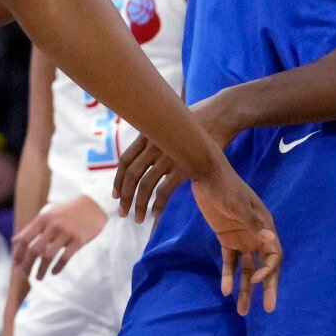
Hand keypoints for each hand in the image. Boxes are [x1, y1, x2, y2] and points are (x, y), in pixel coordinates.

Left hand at [12, 194, 105, 280]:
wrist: (93, 205)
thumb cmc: (68, 212)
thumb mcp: (48, 215)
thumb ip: (32, 228)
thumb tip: (15, 241)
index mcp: (42, 219)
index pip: (25, 238)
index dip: (18, 253)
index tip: (15, 264)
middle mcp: (52, 226)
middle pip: (34, 249)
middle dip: (27, 264)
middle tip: (24, 275)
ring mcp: (66, 233)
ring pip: (48, 256)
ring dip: (41, 269)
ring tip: (38, 278)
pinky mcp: (79, 240)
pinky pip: (65, 257)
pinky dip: (58, 267)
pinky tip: (53, 272)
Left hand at [114, 91, 244, 221]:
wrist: (219, 116)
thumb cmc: (195, 122)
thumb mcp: (167, 125)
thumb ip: (154, 138)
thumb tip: (145, 151)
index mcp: (146, 135)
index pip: (125, 161)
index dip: (118, 179)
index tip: (115, 195)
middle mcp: (153, 146)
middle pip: (131, 175)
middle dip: (125, 196)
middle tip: (121, 212)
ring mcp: (167, 156)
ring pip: (144, 185)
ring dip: (138, 204)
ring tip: (137, 219)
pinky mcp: (184, 166)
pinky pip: (164, 190)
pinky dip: (157, 204)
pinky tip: (155, 215)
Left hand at [188, 159, 281, 314]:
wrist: (206, 174)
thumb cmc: (226, 187)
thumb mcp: (238, 204)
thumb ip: (252, 222)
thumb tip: (270, 238)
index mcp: (266, 227)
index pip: (274, 256)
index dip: (269, 271)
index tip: (256, 279)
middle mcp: (257, 236)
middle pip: (265, 267)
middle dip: (266, 288)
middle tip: (269, 309)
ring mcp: (242, 238)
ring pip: (247, 268)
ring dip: (246, 288)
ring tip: (243, 311)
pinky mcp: (226, 238)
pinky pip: (229, 261)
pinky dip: (228, 275)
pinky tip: (225, 290)